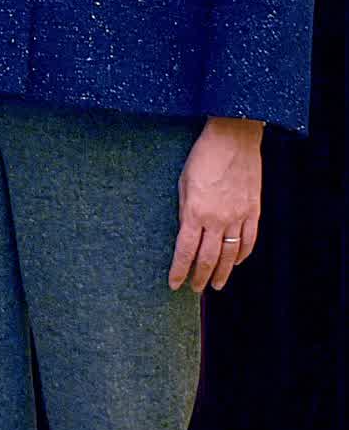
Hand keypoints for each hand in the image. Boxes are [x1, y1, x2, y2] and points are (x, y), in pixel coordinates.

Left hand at [169, 116, 261, 291]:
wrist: (233, 140)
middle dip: (201, 277)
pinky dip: (242, 255)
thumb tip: (185, 231)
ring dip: (222, 272)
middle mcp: (217, 219)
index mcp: (194, 212)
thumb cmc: (202, 157)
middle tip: (196, 289)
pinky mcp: (253, 212)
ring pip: (230, 254)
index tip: (174, 284)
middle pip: (208, 258)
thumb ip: (185, 210)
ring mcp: (238, 217)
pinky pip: (248, 240)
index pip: (185, 251)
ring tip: (216, 284)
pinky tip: (235, 263)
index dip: (179, 270)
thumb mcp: (183, 182)